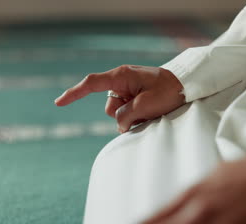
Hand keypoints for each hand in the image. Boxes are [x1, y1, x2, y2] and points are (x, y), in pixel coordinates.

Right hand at [54, 65, 184, 132]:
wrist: (187, 86)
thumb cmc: (168, 91)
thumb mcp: (145, 106)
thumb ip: (126, 116)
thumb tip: (120, 125)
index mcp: (121, 77)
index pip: (91, 84)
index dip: (74, 94)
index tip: (58, 103)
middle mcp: (122, 82)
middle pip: (110, 108)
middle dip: (124, 116)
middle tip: (146, 113)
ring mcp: (129, 90)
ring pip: (119, 114)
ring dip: (133, 118)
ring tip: (152, 112)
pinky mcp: (136, 98)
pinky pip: (129, 113)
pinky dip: (138, 117)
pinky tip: (152, 113)